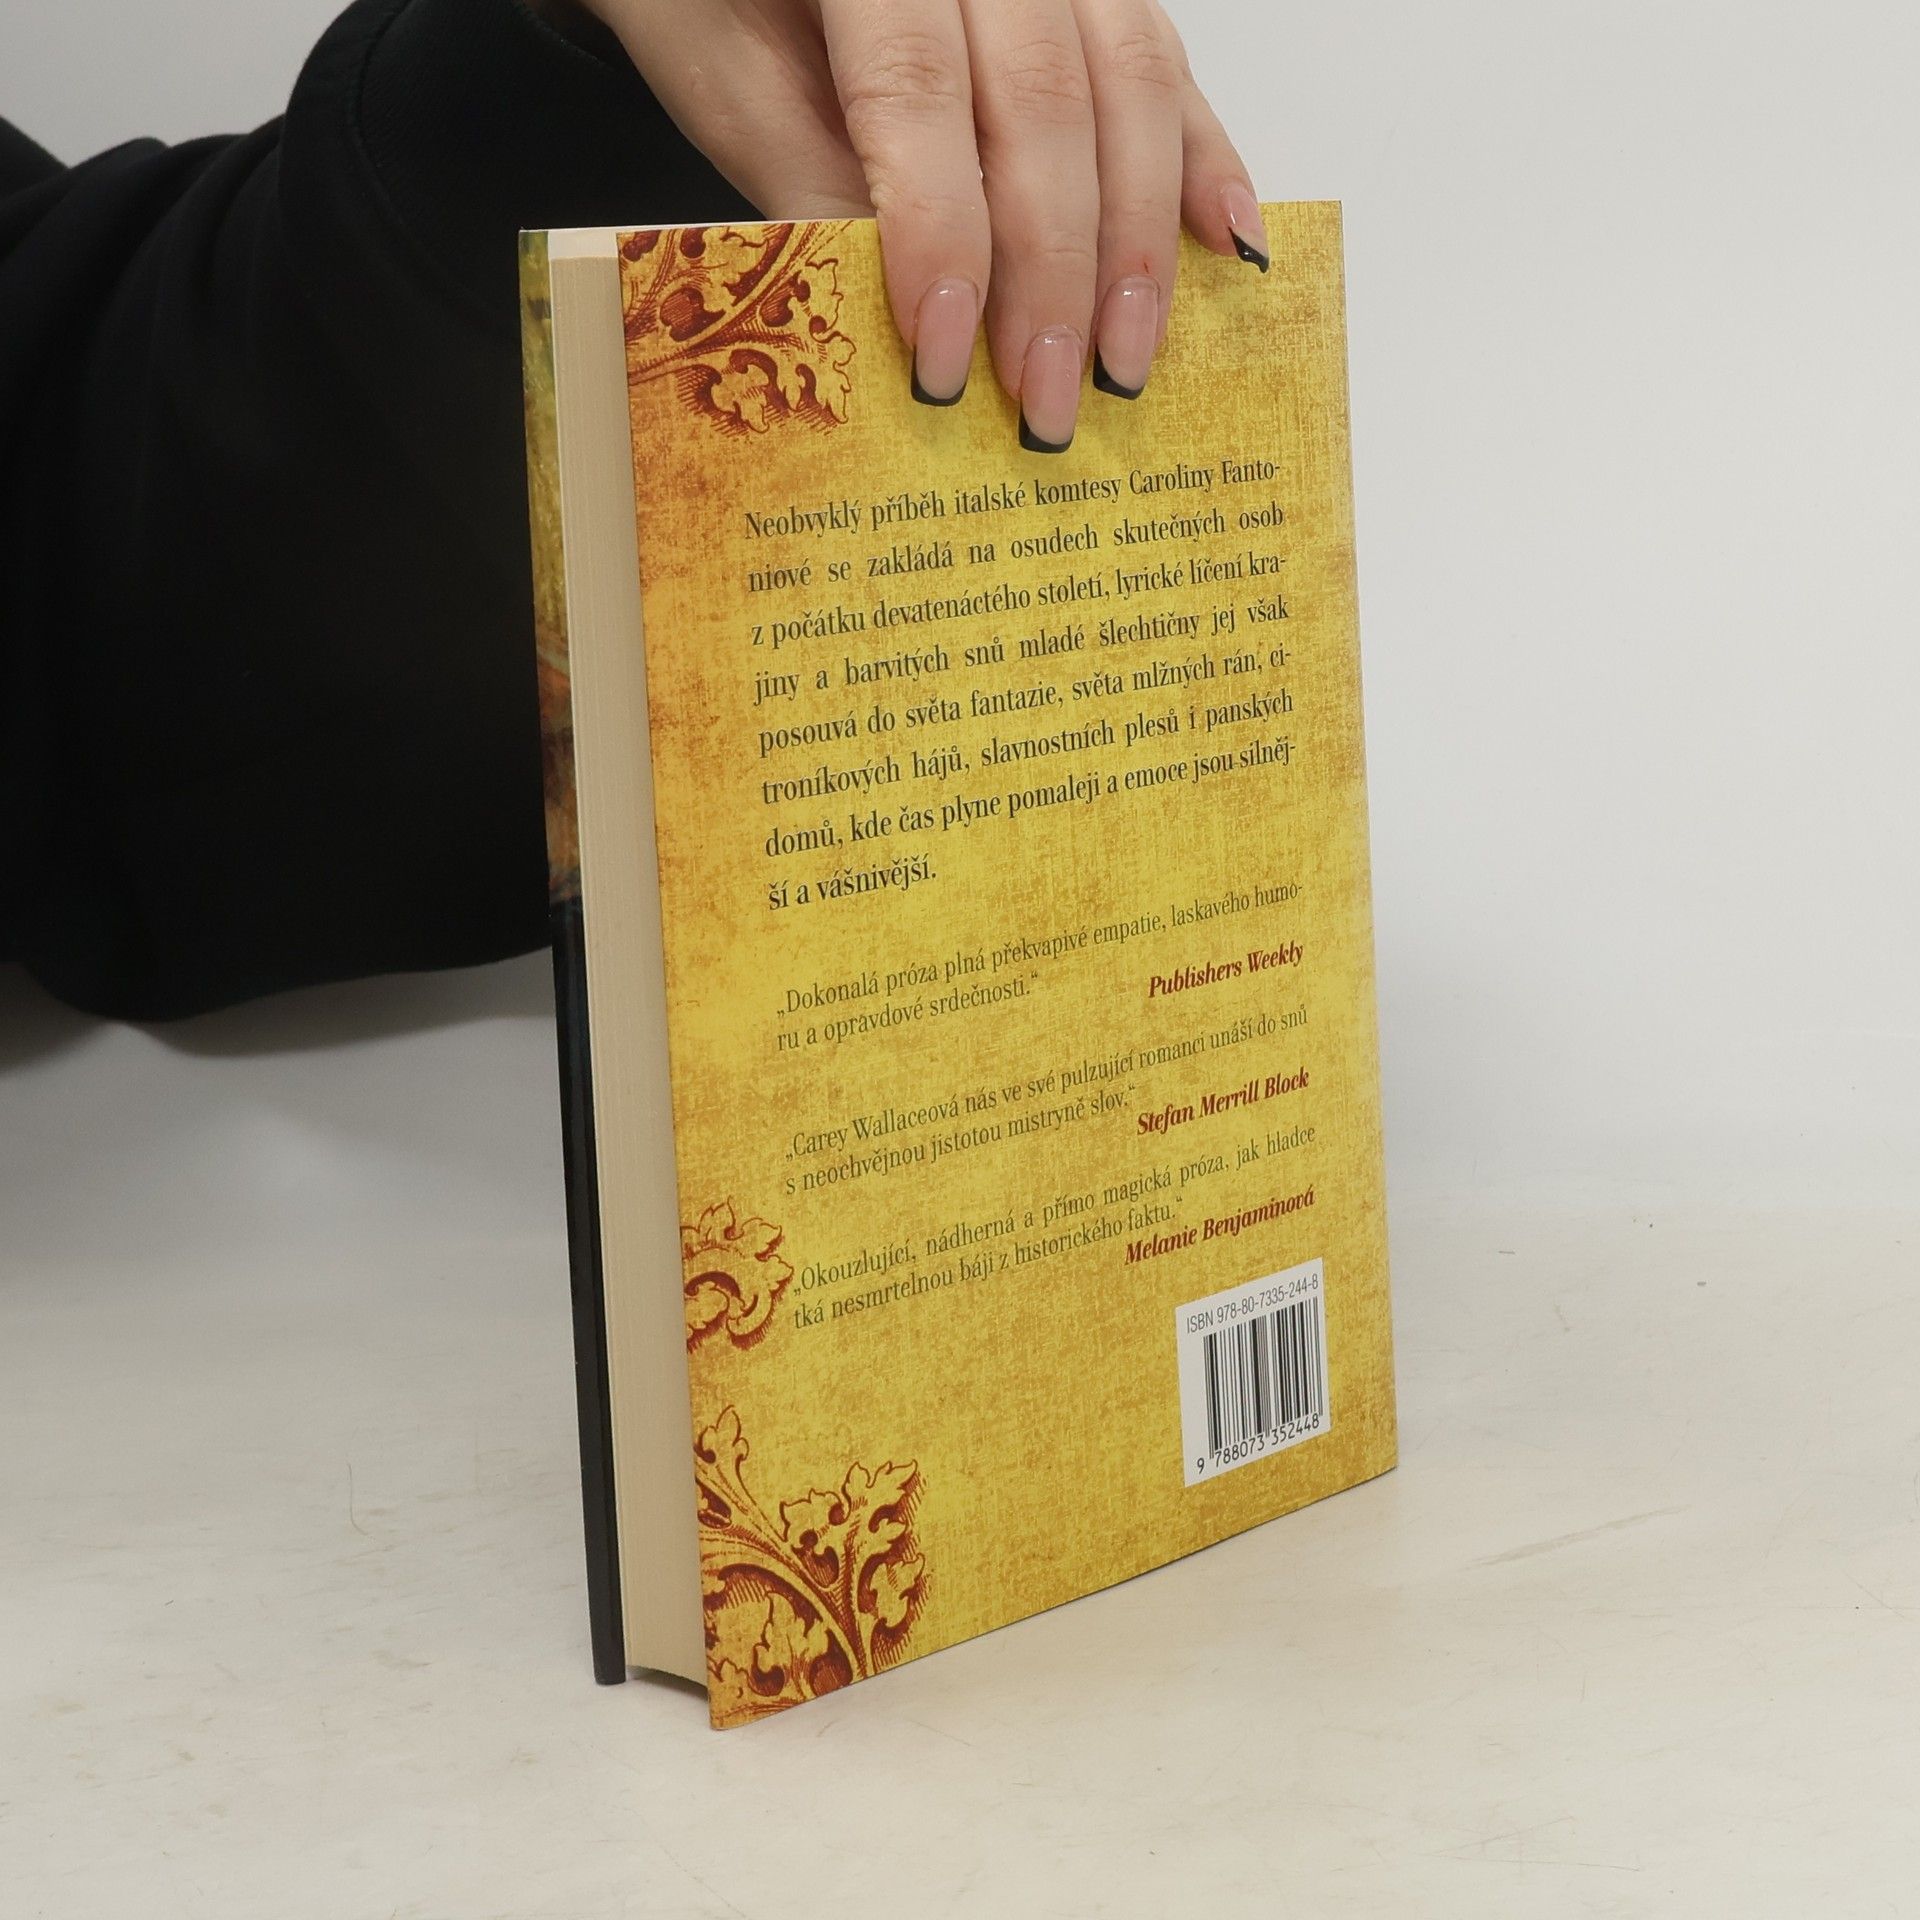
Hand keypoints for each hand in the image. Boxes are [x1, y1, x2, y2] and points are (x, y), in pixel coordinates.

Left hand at [574, 0, 1266, 450]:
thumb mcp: (718, 74)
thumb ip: (804, 175)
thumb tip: (910, 317)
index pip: (919, 93)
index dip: (942, 238)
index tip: (946, 364)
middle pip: (1046, 101)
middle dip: (1054, 274)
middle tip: (1045, 403)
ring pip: (1130, 82)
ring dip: (1138, 241)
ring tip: (1126, 362)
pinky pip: (1163, 61)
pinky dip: (1201, 158)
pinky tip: (1224, 242)